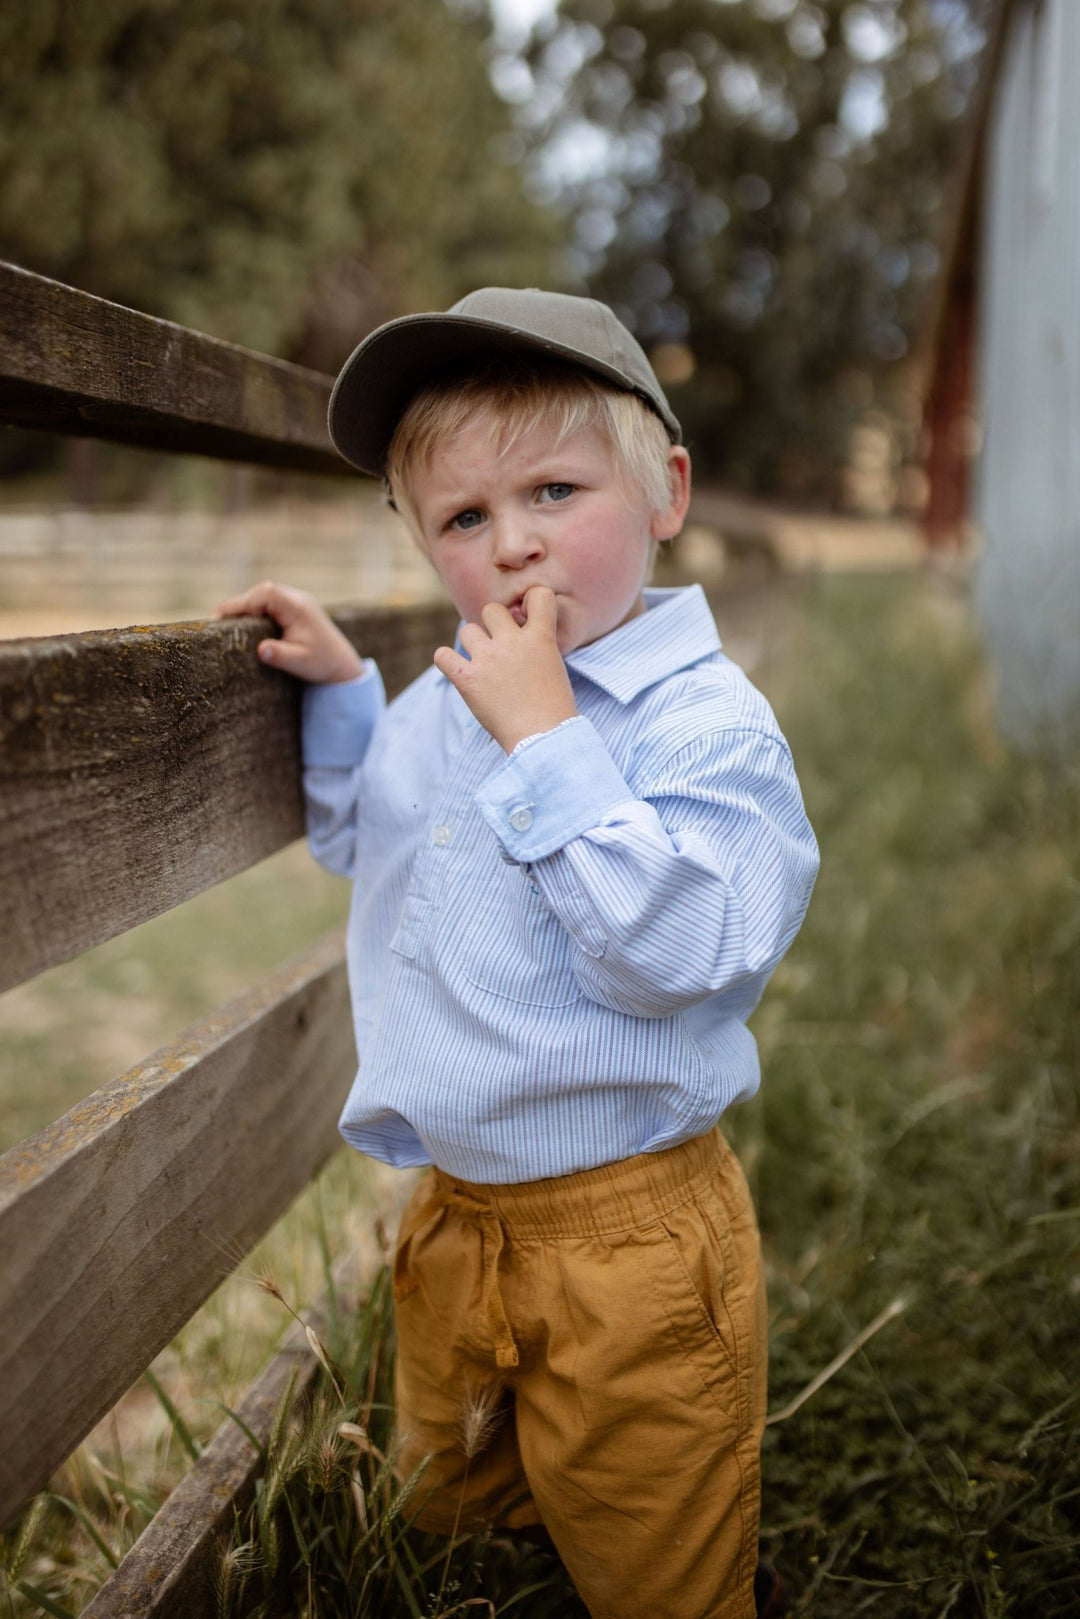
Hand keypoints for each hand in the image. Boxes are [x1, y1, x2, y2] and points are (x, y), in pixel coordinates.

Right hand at [216, 580, 363, 683]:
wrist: (342, 665)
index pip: (266, 593)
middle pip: (262, 592)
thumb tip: (261, 650)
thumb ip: (281, 656)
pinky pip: (270, 603)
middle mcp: (297, 599)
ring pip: (265, 596)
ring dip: (248, 607)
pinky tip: (245, 626)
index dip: (243, 602)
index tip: (224, 618)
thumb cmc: (322, 663)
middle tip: (221, 623)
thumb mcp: (300, 663)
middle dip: (241, 605)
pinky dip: (256, 611)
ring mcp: (296, 602)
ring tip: (229, 625)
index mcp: (298, 608)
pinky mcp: (294, 609)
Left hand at [433, 586, 576, 751]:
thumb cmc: (554, 708)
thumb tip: (519, 637)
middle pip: (491, 610)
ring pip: (468, 629)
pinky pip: (442, 656)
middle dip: (493, 625)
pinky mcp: (467, 679)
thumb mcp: (555, 667)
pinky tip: (457, 670)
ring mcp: (488, 659)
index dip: (531, 602)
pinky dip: (446, 661)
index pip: (539, 594)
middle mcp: (513, 642)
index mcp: (541, 637)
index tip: (526, 616)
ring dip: (473, 644)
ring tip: (482, 665)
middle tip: (499, 647)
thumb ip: (537, 646)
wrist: (544, 737)